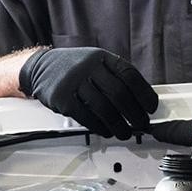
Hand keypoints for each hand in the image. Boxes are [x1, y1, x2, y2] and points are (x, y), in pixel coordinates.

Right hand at [18, 47, 158, 138]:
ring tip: (125, 133)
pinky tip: (106, 131)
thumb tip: (140, 100)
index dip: (144, 93)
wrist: (40, 66)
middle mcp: (88, 66)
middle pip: (119, 93)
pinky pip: (86, 117)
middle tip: (141, 124)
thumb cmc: (73, 67)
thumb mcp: (94, 61)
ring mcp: (74, 82)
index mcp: (101, 57)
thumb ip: (114, 76)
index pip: (129, 74)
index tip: (151, 107)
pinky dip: (100, 127)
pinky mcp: (62, 98)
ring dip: (118, 125)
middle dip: (134, 113)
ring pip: (104, 108)